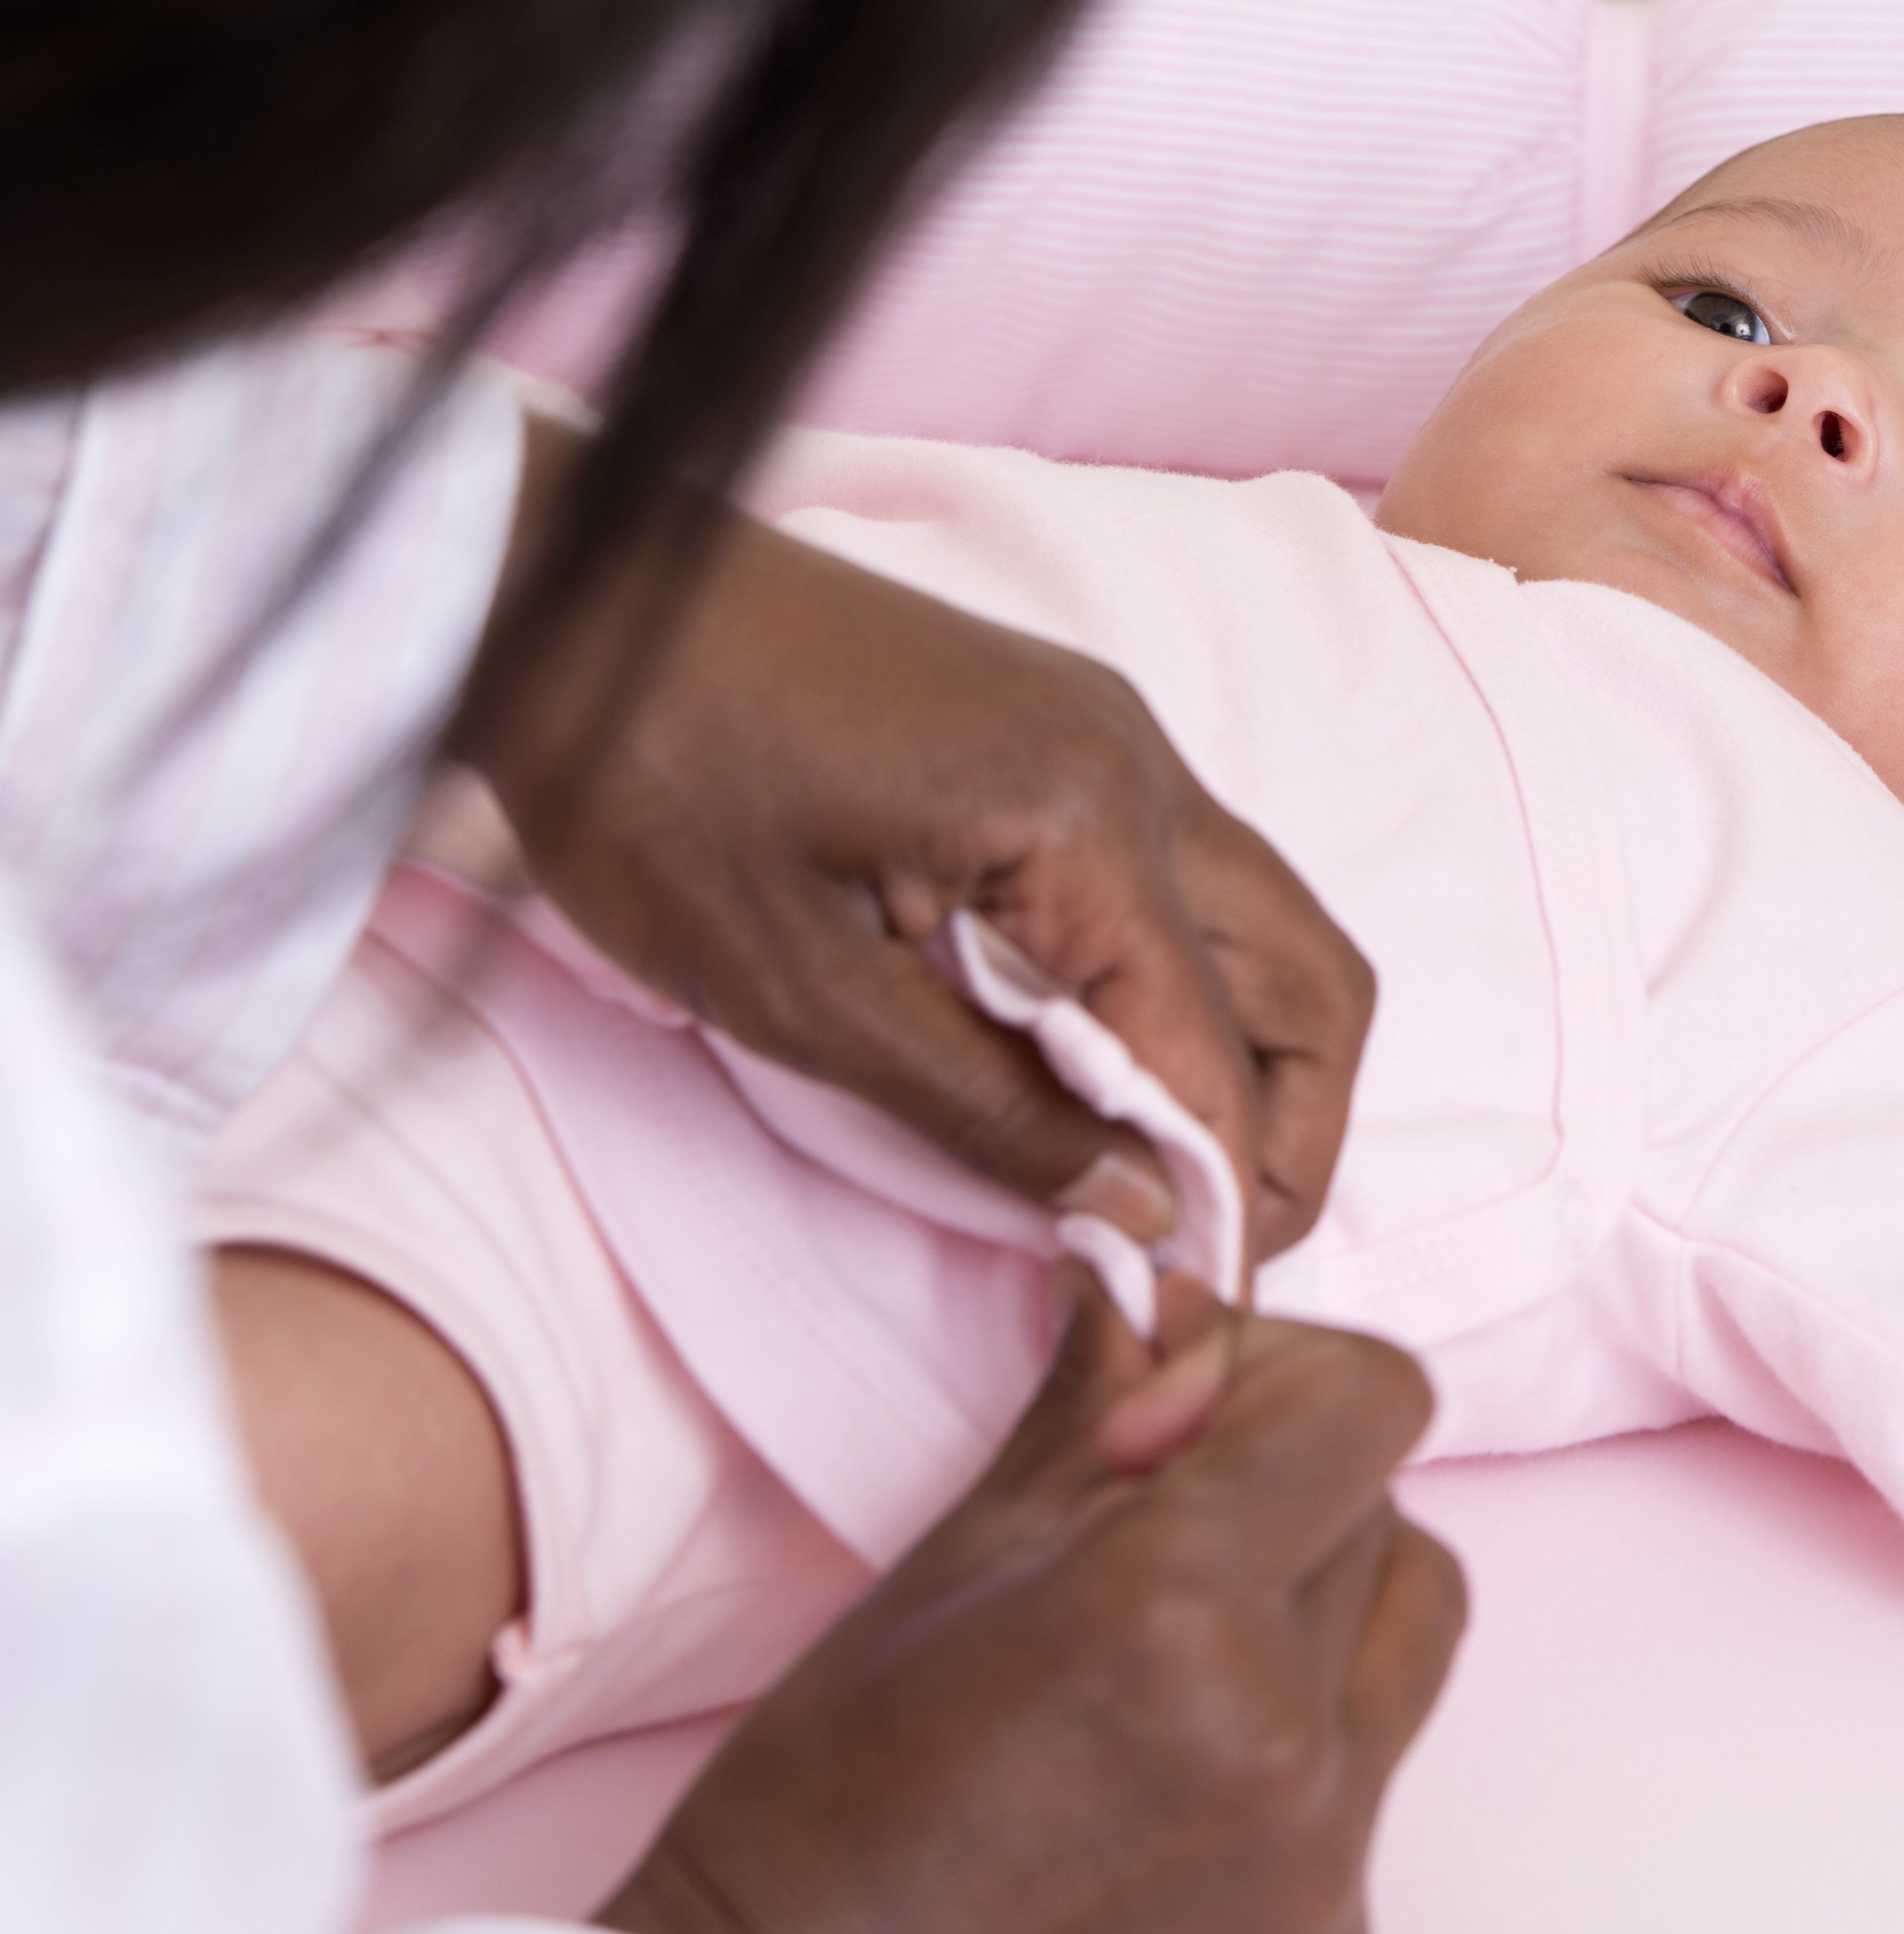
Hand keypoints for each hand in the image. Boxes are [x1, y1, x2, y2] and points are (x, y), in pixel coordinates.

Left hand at [452, 413, 1371, 1261]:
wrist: (562, 603)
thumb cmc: (647, 783)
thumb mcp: (797, 992)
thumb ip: (985, 1110)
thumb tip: (1134, 1212)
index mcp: (1086, 817)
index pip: (1218, 1053)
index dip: (1219, 1211)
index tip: (1185, 1331)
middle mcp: (1136, 760)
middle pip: (1310, 975)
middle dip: (1292, 1134)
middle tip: (1208, 1257)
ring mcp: (1105, 732)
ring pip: (1260, 922)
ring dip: (1241, 1061)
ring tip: (1151, 1184)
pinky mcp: (1057, 732)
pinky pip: (1181, 878)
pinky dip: (1176, 991)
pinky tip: (1088, 1070)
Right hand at [600, 1277, 1466, 1933]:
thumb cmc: (833, 1793)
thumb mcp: (953, 1558)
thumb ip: (1093, 1411)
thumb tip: (1158, 1288)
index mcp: (1184, 1602)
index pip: (1372, 1403)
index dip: (1279, 1378)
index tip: (1172, 1419)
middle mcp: (1286, 1729)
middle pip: (1382, 1512)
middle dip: (1281, 1490)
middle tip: (1147, 1533)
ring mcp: (1324, 1854)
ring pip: (1407, 1636)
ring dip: (1322, 1604)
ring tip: (1182, 1650)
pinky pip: (1371, 1780)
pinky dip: (1301, 1745)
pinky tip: (1169, 1784)